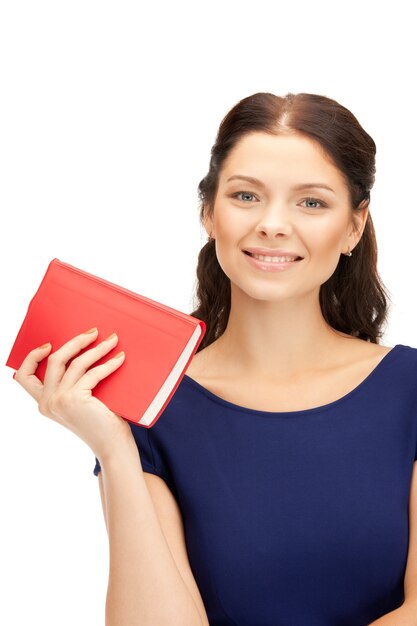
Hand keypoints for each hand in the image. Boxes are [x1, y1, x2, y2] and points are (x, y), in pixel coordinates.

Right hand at [13, 328, 133, 460]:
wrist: (112, 447)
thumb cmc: (101, 423)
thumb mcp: (79, 402)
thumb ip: (73, 384)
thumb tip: (83, 351)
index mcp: (43, 403)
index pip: (23, 376)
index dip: (32, 356)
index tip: (50, 344)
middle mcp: (46, 402)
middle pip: (54, 360)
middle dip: (75, 342)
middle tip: (94, 332)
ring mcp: (58, 400)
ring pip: (76, 363)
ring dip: (97, 349)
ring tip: (112, 340)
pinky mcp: (74, 399)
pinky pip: (92, 373)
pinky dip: (108, 363)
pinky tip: (120, 358)